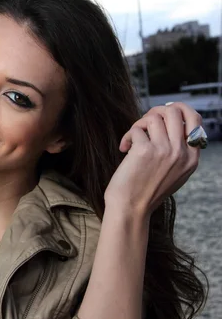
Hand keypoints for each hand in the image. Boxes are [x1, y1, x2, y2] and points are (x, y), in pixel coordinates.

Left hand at [104, 102, 201, 217]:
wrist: (131, 208)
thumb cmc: (147, 190)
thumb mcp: (175, 172)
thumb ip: (178, 150)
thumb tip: (170, 121)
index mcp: (192, 157)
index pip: (195, 119)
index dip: (177, 110)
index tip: (161, 116)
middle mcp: (181, 152)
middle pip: (175, 110)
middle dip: (156, 111)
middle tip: (144, 124)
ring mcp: (164, 150)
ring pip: (153, 117)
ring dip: (139, 125)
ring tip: (133, 139)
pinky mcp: (145, 150)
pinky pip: (136, 129)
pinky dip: (127, 137)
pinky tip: (124, 149)